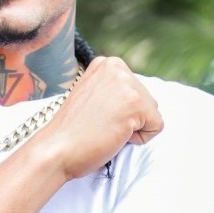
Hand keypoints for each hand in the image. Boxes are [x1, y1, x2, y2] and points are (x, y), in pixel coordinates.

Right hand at [32, 56, 163, 179]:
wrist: (56, 148)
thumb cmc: (72, 130)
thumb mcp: (92, 94)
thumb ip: (113, 89)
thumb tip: (133, 98)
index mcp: (106, 63)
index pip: (136, 90)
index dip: (120, 110)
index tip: (97, 114)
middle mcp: (117, 67)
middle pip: (147, 100)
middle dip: (129, 118)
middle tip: (100, 123)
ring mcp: (127, 84)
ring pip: (153, 113)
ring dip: (134, 127)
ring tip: (106, 127)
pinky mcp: (136, 104)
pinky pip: (156, 127)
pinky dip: (140, 139)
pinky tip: (114, 134)